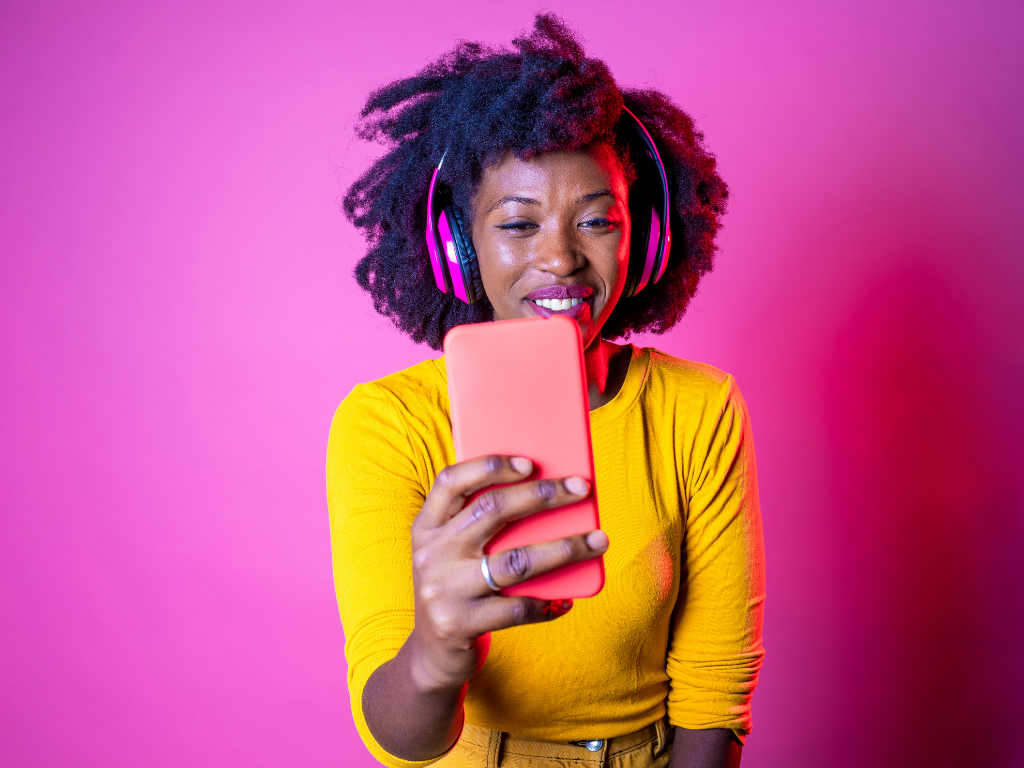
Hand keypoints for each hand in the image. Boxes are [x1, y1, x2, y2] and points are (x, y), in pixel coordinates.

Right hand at [407, 454, 608, 692]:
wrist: (430, 656)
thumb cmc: (455, 589)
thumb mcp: (451, 552)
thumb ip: (478, 525)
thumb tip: (547, 495)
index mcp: (427, 527)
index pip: (451, 481)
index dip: (490, 466)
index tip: (530, 462)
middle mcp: (432, 554)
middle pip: (493, 511)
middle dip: (543, 495)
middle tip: (581, 488)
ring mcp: (445, 590)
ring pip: (516, 560)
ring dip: (564, 548)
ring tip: (598, 539)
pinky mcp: (462, 623)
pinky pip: (518, 608)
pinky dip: (548, 603)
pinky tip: (567, 599)